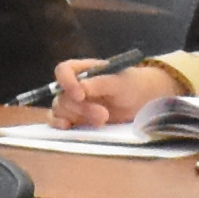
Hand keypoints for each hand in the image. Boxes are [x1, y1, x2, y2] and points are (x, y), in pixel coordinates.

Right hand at [54, 55, 176, 127]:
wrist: (140, 101)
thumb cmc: (130, 85)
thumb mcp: (119, 82)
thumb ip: (100, 84)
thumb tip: (80, 87)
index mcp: (82, 70)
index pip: (63, 71)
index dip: (66, 82)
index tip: (80, 96)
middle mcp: (73, 85)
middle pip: (63, 96)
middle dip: (82, 107)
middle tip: (104, 115)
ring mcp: (73, 103)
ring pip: (60, 110)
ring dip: (78, 117)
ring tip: (102, 121)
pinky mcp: (74, 118)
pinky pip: (58, 121)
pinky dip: (59, 125)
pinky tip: (67, 128)